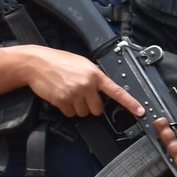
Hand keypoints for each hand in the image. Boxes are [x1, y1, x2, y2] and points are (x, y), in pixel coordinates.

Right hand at [24, 46, 144, 118]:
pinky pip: (70, 114)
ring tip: (68, 92)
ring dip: (77, 107)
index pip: (117, 92)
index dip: (130, 103)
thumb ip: (95, 77)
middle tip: (80, 95)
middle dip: (90, 106)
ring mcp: (74, 94)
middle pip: (98, 110)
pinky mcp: (62, 101)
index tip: (140, 111)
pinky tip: (61, 96)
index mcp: (95, 75)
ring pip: (84, 113)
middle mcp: (87, 85)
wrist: (36, 63)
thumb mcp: (82, 64)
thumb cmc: (59, 61)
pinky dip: (66, 109)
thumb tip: (104, 89)